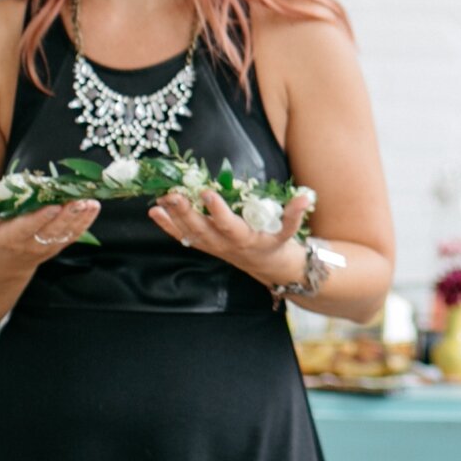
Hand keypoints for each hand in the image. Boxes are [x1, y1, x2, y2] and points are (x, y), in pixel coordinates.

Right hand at [0, 191, 97, 273]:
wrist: (7, 264)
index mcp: (9, 238)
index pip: (26, 228)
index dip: (40, 218)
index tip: (52, 206)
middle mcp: (30, 244)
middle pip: (51, 230)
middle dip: (66, 216)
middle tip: (79, 200)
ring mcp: (47, 247)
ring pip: (66, 233)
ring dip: (80, 218)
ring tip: (92, 202)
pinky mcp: (58, 246)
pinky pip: (74, 235)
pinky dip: (86, 222)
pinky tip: (95, 208)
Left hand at [148, 184, 313, 287]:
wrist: (267, 268)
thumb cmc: (276, 244)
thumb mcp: (288, 231)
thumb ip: (295, 215)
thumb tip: (306, 196)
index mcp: (245, 239)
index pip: (229, 225)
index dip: (217, 210)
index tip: (207, 192)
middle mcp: (224, 245)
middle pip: (202, 229)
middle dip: (186, 212)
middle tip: (173, 193)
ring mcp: (212, 246)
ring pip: (188, 232)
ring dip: (173, 216)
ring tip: (159, 199)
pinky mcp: (204, 245)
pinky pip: (182, 236)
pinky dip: (167, 225)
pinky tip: (154, 211)